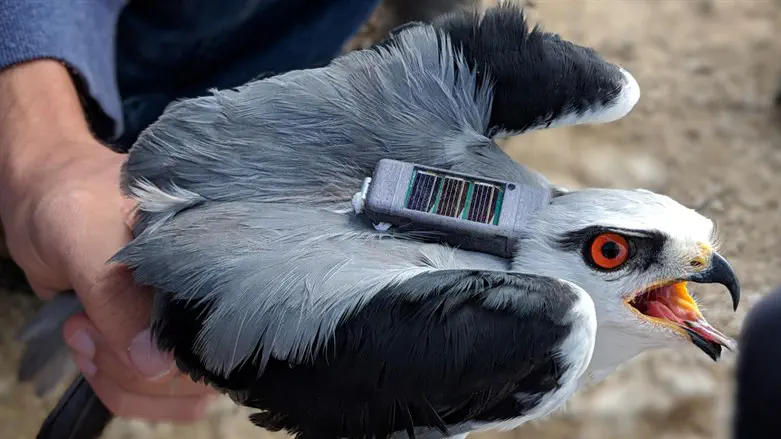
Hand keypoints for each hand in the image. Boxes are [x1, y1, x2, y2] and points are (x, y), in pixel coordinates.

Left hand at [0, 60, 216, 421]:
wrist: (45, 194)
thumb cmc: (73, 199)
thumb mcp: (87, 235)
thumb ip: (118, 295)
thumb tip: (157, 364)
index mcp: (219, 262)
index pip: (221, 337)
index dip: (165, 352)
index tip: (102, 324)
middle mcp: (214, 297)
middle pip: (197, 375)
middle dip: (130, 367)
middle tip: (85, 323)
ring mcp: (189, 322)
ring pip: (177, 392)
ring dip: (120, 379)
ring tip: (83, 330)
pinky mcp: (162, 340)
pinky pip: (157, 392)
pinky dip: (118, 384)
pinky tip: (91, 347)